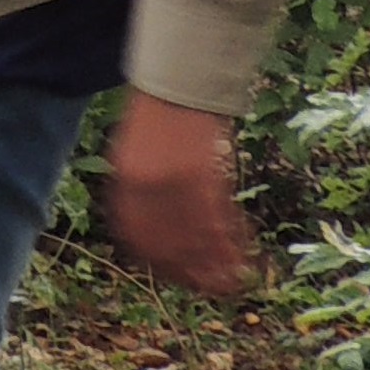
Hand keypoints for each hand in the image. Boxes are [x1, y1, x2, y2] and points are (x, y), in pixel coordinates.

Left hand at [103, 92, 255, 298]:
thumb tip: (153, 230)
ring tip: (234, 283)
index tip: (176, 277)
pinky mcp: (201, 175)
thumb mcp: (134, 154)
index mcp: (124, 181)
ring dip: (216, 266)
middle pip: (167, 244)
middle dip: (190, 272)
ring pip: (195, 240)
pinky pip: (217, 221)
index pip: (137, 236)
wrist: (177, 81)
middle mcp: (144, 186)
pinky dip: (232, 243)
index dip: (158, 261)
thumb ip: (141, 190)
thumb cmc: (158, 116)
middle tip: (211, 288)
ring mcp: (172, 181)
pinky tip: (245, 254)